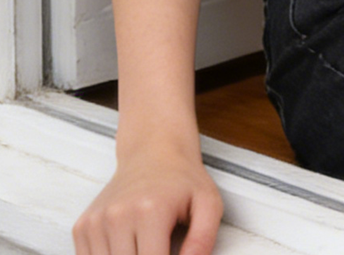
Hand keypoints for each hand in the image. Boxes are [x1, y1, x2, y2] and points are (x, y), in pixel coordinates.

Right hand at [73, 149, 221, 254]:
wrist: (153, 151)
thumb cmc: (180, 178)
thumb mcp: (209, 202)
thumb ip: (203, 239)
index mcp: (150, 211)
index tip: (170, 254)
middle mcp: (117, 216)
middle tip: (160, 247)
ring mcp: (95, 222)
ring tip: (145, 245)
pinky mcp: (82, 227)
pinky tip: (126, 247)